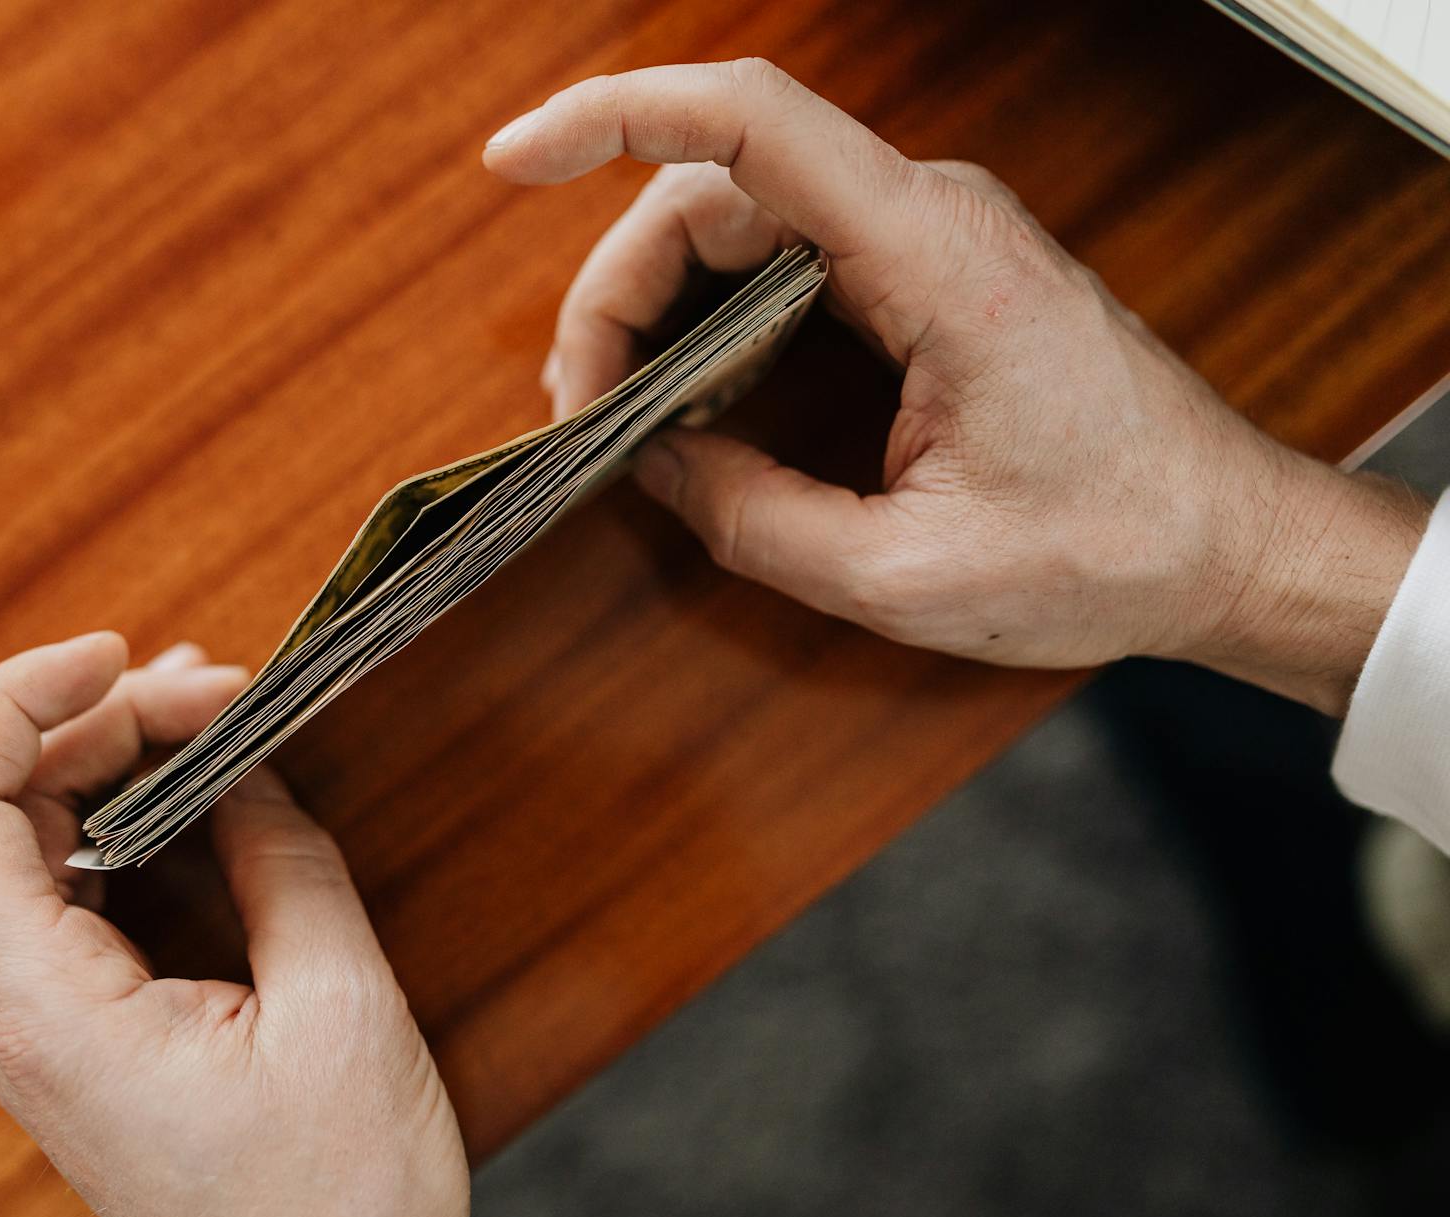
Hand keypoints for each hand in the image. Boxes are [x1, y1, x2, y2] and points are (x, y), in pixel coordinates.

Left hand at [0, 633, 475, 1216]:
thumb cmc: (342, 1216)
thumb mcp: (339, 1009)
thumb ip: (281, 862)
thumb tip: (246, 765)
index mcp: (53, 1016)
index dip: (15, 703)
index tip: (116, 655)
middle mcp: (25, 1026)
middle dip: (95, 726)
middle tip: (215, 687)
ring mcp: (53, 1043)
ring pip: (38, 860)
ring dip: (112, 772)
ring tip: (209, 712)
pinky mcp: (95, 1053)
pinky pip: (81, 911)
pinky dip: (132, 835)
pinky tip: (203, 797)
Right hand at [485, 60, 1428, 713]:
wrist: (1228, 544)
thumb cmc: (1104, 550)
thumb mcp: (901, 574)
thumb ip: (753, 519)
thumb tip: (654, 466)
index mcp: (931, 256)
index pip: (747, 125)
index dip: (613, 119)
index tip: (512, 160)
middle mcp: (927, 215)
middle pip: (715, 190)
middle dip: (618, 289)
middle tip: (580, 411)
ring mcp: (929, 237)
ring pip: (742, 223)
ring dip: (659, 306)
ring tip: (620, 415)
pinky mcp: (928, 275)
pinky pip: (788, 260)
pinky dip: (715, 318)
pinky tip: (691, 399)